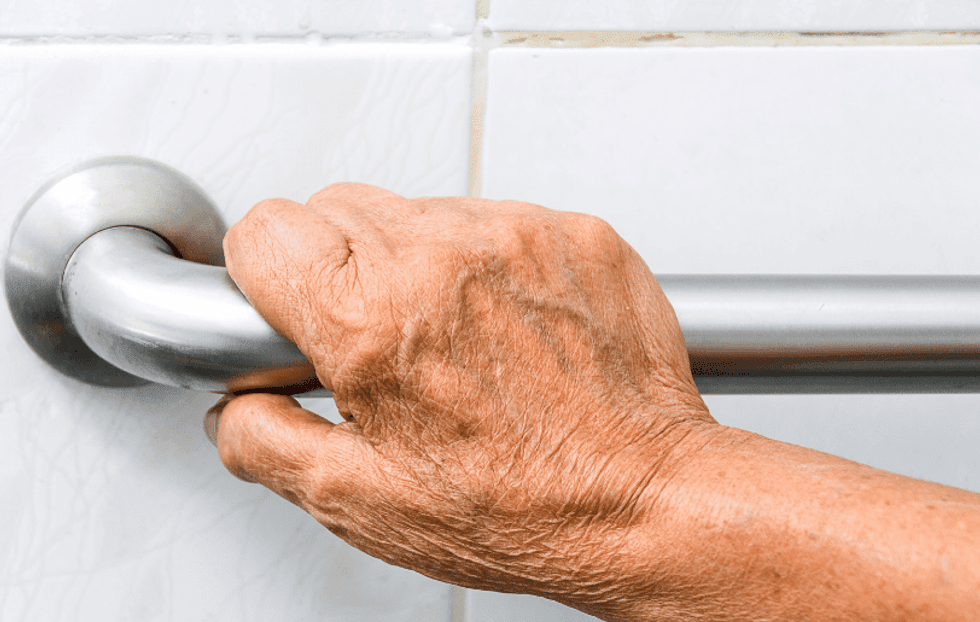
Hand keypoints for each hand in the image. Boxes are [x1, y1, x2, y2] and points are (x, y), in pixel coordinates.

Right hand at [211, 183, 715, 616]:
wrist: (649, 499)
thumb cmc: (523, 511)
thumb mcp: (363, 505)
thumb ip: (266, 443)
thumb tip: (235, 408)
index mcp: (374, 321)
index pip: (267, 229)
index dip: (266, 274)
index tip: (288, 306)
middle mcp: (445, 258)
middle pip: (336, 206)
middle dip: (338, 267)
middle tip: (378, 337)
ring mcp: (518, 234)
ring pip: (419, 206)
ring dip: (416, 260)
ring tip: (454, 337)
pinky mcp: (575, 232)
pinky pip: (497, 216)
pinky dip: (488, 259)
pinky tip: (509, 323)